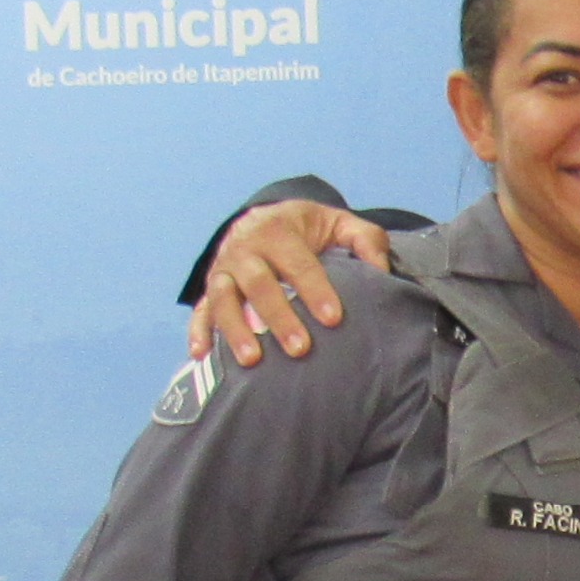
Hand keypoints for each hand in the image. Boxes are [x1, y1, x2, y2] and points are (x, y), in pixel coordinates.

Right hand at [187, 201, 393, 366]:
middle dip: (279, 316)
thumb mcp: (338, 223)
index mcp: (278, 230)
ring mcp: (223, 270)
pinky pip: (199, 311)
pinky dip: (198, 332)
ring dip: (235, 329)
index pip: (298, 262)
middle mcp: (245, 249)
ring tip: (252, 361)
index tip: (333, 318)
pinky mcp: (209, 290)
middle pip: (258, 283)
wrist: (264, 219)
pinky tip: (201, 356)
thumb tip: (381, 270)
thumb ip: (365, 240)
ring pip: (223, 298)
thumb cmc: (308, 230)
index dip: (315, 289)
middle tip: (301, 349)